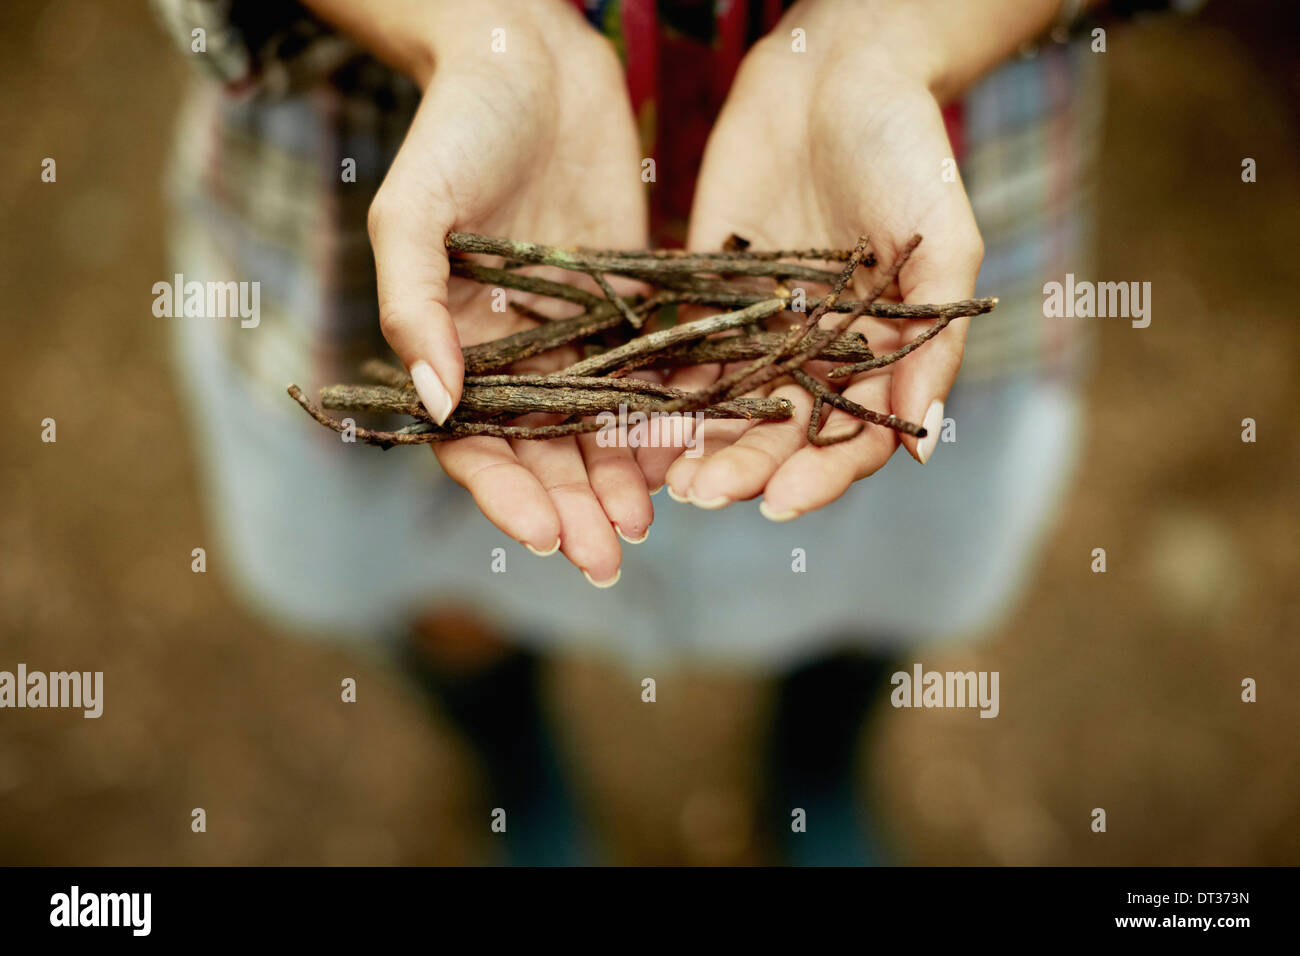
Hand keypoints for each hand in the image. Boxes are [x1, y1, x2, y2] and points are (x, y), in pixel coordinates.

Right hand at [358, 1, 650, 584]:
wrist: (532, 57)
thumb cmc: (457, 128)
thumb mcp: (413, 211)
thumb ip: (415, 306)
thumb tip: (436, 405)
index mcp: (452, 342)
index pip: (472, 441)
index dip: (503, 494)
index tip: (541, 535)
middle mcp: (513, 352)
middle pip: (539, 451)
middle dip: (569, 509)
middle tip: (605, 558)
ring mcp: (572, 334)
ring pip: (595, 429)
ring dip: (615, 482)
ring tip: (644, 524)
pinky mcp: (628, 305)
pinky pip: (646, 376)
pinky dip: (660, 420)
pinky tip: (684, 454)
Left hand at [639, 0, 984, 519]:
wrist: (837, 72)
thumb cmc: (908, 150)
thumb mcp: (942, 241)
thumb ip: (934, 343)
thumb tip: (925, 444)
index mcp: (881, 356)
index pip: (851, 438)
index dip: (819, 475)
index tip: (779, 502)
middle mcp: (820, 356)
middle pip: (780, 434)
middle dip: (743, 468)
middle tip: (701, 493)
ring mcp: (763, 332)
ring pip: (727, 405)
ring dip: (694, 444)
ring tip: (659, 473)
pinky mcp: (712, 298)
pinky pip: (683, 355)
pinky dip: (660, 391)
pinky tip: (628, 418)